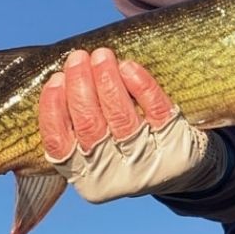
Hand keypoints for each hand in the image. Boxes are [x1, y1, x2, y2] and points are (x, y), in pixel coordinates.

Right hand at [38, 48, 226, 202]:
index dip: (53, 109)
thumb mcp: (99, 146)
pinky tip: (128, 67)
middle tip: (78, 57)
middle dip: (80, 85)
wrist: (181, 169)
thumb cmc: (127, 147)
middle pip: (89, 126)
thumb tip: (61, 75)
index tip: (55, 78)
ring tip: (102, 55)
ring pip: (120, 117)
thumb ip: (76, 121)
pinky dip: (140, 85)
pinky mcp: (174, 146)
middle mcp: (113, 176)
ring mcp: (146, 162)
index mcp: (86, 177)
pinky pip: (154, 110)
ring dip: (107, 80)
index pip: (59, 144)